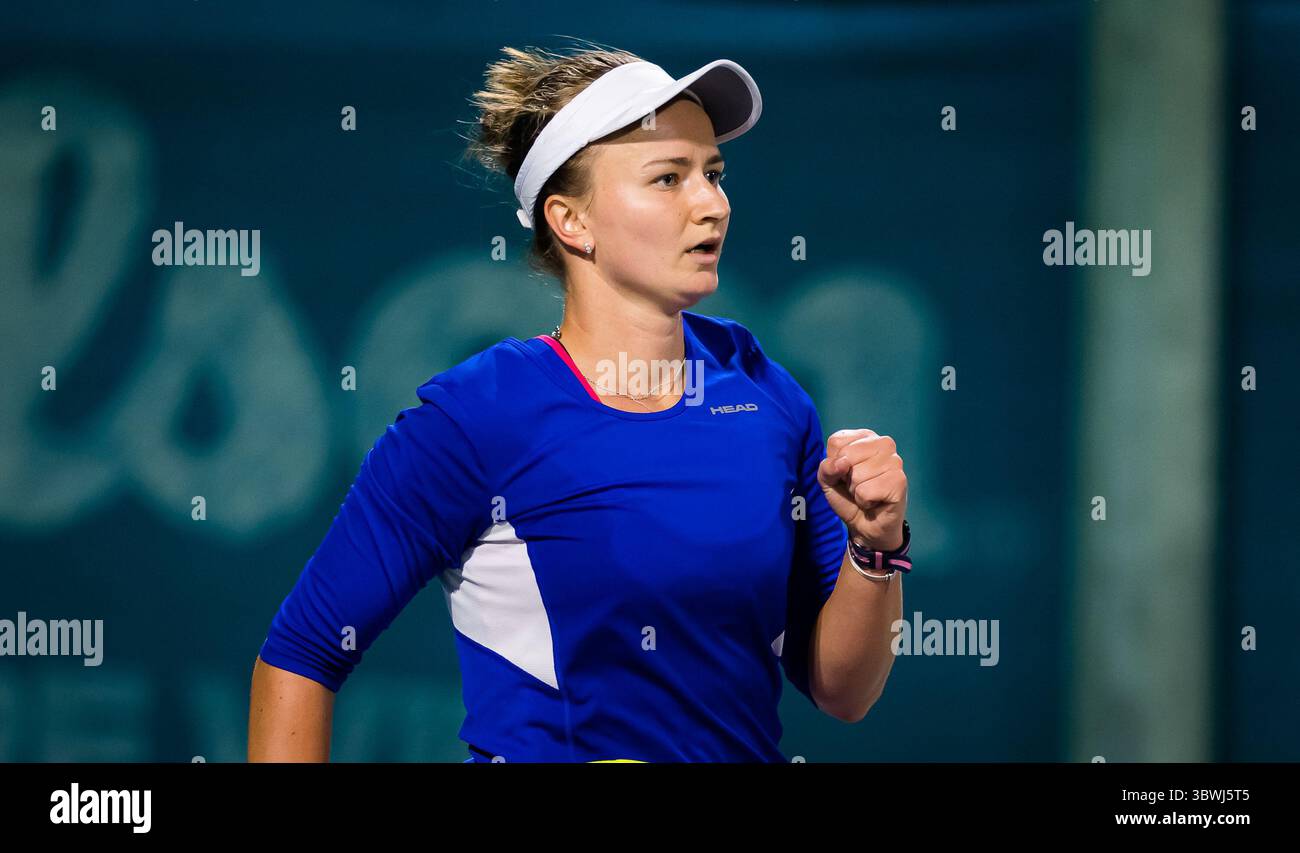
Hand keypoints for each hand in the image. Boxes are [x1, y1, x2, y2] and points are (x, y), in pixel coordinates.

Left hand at [816, 428, 907, 551]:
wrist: (865, 525)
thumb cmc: (848, 497)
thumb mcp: (828, 480)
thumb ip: (826, 467)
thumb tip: (843, 463)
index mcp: (865, 437)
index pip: (836, 442)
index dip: (833, 464)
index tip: (845, 474)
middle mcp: (884, 444)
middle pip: (847, 456)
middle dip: (846, 478)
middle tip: (858, 486)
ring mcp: (895, 461)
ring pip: (857, 475)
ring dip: (856, 491)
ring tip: (867, 494)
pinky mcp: (900, 481)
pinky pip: (866, 491)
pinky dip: (865, 501)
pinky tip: (875, 501)